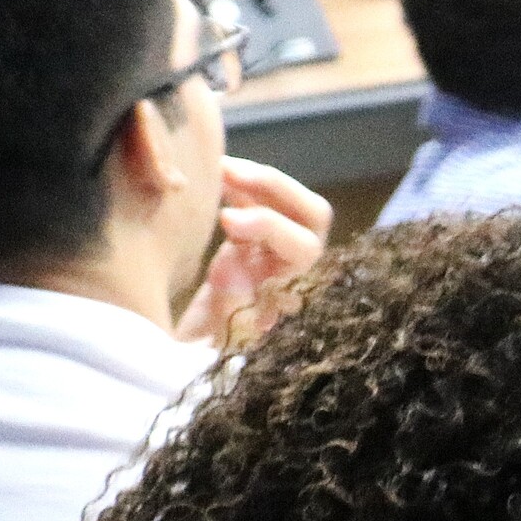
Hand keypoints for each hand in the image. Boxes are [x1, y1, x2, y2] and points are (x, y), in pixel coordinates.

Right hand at [177, 159, 331, 346]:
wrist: (205, 353)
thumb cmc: (213, 350)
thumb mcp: (216, 335)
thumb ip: (229, 307)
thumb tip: (233, 268)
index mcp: (294, 294)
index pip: (302, 249)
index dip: (268, 227)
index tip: (226, 220)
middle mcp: (298, 269)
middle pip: (314, 216)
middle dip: (276, 189)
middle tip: (230, 175)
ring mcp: (282, 251)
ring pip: (294, 203)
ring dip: (260, 180)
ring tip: (220, 168)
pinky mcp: (261, 239)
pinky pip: (264, 202)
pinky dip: (243, 184)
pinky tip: (215, 173)